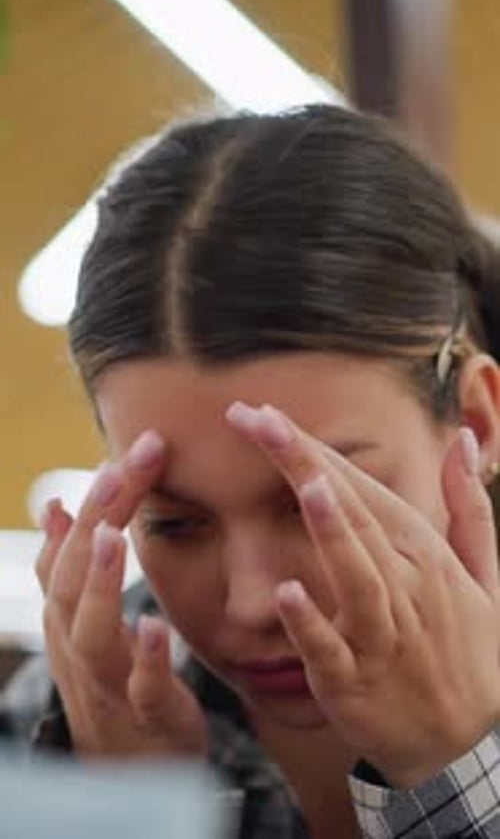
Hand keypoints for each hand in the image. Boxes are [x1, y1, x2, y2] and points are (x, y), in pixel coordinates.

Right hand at [36, 432, 206, 760]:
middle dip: (98, 518)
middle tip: (123, 466)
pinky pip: (142, 690)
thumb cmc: (113, 678)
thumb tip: (56, 508)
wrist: (127, 769)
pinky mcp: (148, 718)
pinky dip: (146, 659)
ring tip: (114, 536)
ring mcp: (109, 682)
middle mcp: (78, 643)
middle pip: (74, 577)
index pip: (73, 547)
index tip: (124, 451)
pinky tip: (157, 626)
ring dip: (100, 584)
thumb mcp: (88, 620)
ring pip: (91, 634)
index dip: (94, 500)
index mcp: (70, 615)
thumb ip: (72, 569)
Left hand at [226, 402, 499, 787]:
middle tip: (257, 418)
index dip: (316, 449)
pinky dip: (311, 623)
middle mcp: (406, 588)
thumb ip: (468, 506)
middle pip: (353, 515)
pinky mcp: (354, 683)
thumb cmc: (466, 650)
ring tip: (306, 482)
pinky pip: (331, 650)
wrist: (463, 745)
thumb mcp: (483, 577)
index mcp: (425, 555)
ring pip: (356, 576)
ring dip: (333, 531)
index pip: (365, 488)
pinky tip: (287, 593)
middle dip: (304, 463)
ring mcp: (380, 637)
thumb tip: (462, 439)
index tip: (267, 414)